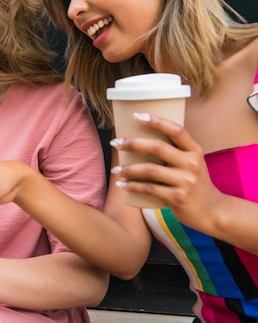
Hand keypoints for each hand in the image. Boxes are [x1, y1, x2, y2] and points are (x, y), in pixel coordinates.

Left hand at [110, 112, 222, 228]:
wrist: (212, 211)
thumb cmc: (194, 183)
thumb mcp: (192, 164)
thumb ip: (174, 152)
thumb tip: (140, 140)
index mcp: (195, 151)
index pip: (176, 131)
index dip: (157, 121)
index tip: (137, 115)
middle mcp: (192, 164)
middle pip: (158, 147)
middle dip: (133, 143)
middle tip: (115, 142)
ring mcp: (186, 181)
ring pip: (150, 169)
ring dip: (128, 168)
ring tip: (116, 170)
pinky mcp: (178, 198)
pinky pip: (150, 189)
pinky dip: (133, 186)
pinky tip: (122, 184)